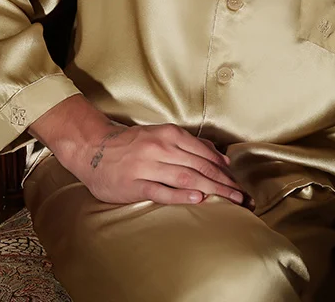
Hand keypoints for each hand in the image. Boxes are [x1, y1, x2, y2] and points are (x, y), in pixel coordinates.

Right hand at [77, 122, 250, 207]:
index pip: (203, 152)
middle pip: (199, 166)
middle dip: (223, 182)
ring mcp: (147, 166)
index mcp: (168, 134)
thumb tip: (220, 156)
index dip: (223, 168)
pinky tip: (198, 198)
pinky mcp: (134, 184)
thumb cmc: (132, 144)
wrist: (93, 148)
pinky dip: (181, 194)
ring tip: (228, 199)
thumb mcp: (160, 135)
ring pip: (185, 177)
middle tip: (241, 196)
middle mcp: (160, 148)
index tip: (237, 181)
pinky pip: (162, 190)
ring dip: (211, 189)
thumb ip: (188, 144)